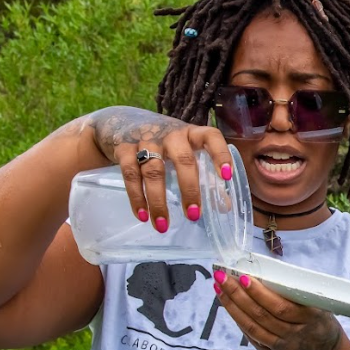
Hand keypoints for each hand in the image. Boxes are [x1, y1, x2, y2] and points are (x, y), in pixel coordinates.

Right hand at [90, 106, 233, 231]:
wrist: (123, 124)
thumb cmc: (166, 144)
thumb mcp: (188, 153)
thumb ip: (206, 177)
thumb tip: (224, 206)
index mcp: (192, 134)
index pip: (211, 136)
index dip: (220, 154)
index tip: (226, 177)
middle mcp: (171, 135)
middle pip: (182, 158)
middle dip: (189, 188)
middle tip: (193, 215)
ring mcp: (146, 140)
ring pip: (153, 170)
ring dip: (158, 200)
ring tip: (163, 225)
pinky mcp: (124, 148)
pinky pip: (130, 174)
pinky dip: (136, 197)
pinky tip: (143, 215)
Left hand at [213, 268, 344, 349]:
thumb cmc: (324, 327)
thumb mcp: (322, 309)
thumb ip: (300, 297)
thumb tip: (270, 275)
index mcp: (310, 319)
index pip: (280, 307)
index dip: (260, 294)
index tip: (245, 278)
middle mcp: (294, 335)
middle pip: (261, 315)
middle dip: (238, 295)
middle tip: (222, 278)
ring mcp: (281, 348)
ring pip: (252, 327)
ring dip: (232, 307)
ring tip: (219, 289)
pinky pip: (252, 336)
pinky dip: (239, 321)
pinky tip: (229, 307)